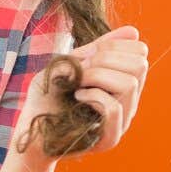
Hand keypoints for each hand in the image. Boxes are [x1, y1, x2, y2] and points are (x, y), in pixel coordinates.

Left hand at [20, 24, 148, 158]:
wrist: (29, 131)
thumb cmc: (46, 97)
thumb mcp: (70, 64)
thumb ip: (99, 49)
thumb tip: (133, 32)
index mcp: (123, 82)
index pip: (140, 53)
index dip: (113, 45)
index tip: (87, 56)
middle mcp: (128, 102)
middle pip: (140, 64)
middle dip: (105, 59)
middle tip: (82, 70)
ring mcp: (122, 121)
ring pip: (129, 84)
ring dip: (98, 76)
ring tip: (78, 85)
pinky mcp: (109, 139)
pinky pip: (114, 108)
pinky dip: (93, 96)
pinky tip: (78, 98)